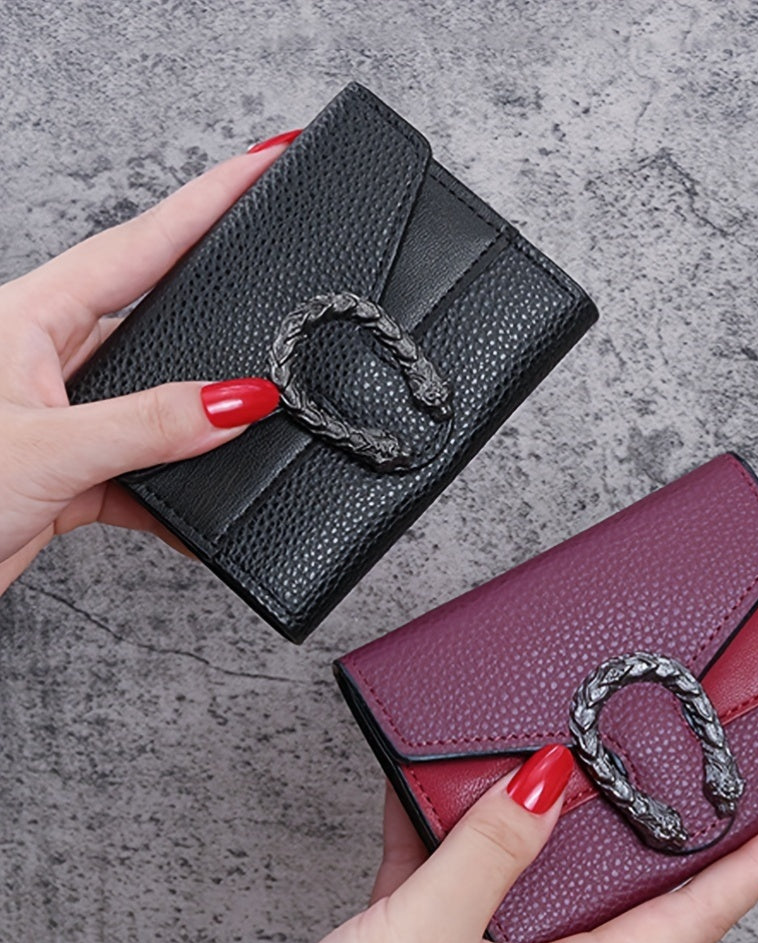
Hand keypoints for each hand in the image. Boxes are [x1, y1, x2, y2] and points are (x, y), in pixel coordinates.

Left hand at [0, 134, 298, 593]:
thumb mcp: (45, 449)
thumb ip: (146, 423)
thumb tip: (237, 399)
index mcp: (29, 318)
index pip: (139, 244)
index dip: (207, 200)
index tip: (263, 163)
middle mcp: (47, 357)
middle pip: (153, 306)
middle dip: (216, 285)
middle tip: (272, 255)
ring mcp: (62, 414)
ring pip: (155, 396)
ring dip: (200, 416)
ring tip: (255, 402)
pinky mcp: (70, 468)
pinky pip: (143, 468)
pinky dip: (176, 492)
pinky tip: (200, 507)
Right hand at [311, 746, 757, 942]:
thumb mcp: (434, 933)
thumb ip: (491, 850)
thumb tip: (548, 777)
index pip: (686, 921)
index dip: (750, 871)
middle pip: (621, 890)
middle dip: (658, 831)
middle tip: (700, 775)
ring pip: (536, 869)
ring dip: (543, 814)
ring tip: (564, 757)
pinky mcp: (435, 935)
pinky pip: (454, 864)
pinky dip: (443, 821)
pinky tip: (423, 777)